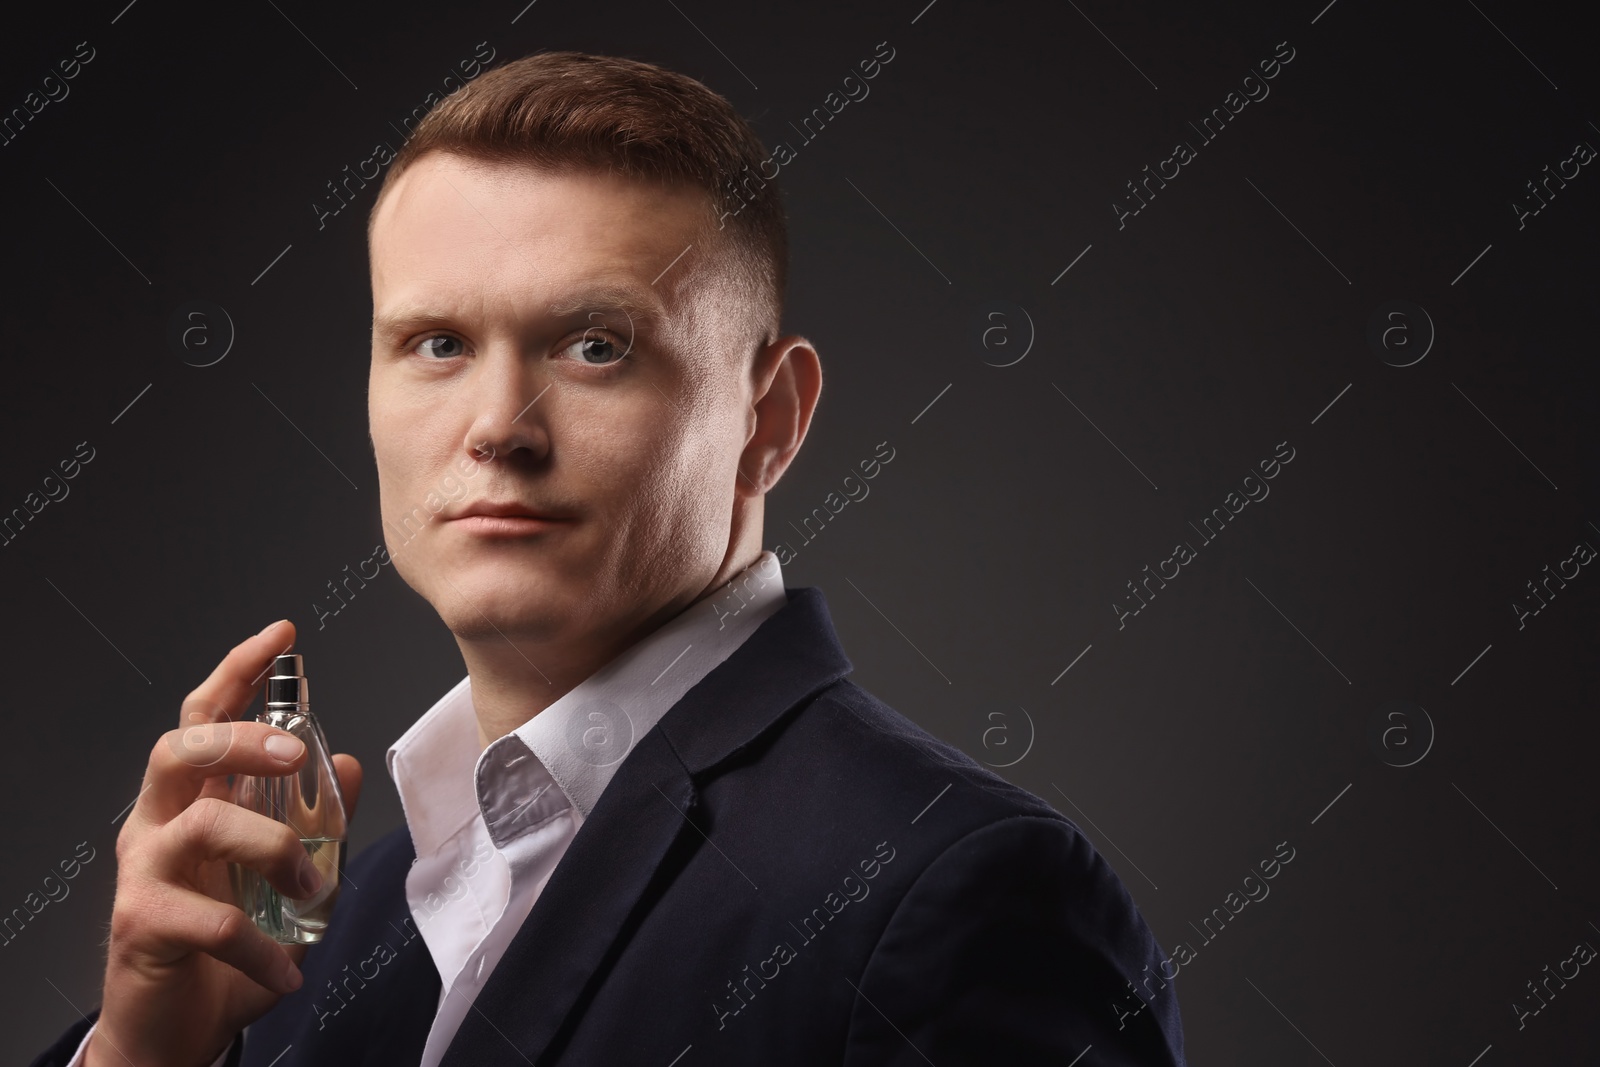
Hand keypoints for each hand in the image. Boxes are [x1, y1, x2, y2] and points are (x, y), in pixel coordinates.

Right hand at [86, 620, 362, 1066]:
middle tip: (294, 748)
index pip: (204, 715)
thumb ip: (315, 821)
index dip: (239, 671)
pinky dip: (263, 946)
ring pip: (205, 824)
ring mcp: (145, 872)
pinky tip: (286, 970)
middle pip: (181, 747)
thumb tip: (345, 762)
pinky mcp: (142, 924)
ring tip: (310, 886)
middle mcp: (158, 823)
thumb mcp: (285, 876)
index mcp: (192, 799)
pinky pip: (214, 920)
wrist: (173, 1030)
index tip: (282, 634)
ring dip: (275, 849)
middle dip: (241, 736)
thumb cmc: (224, 946)